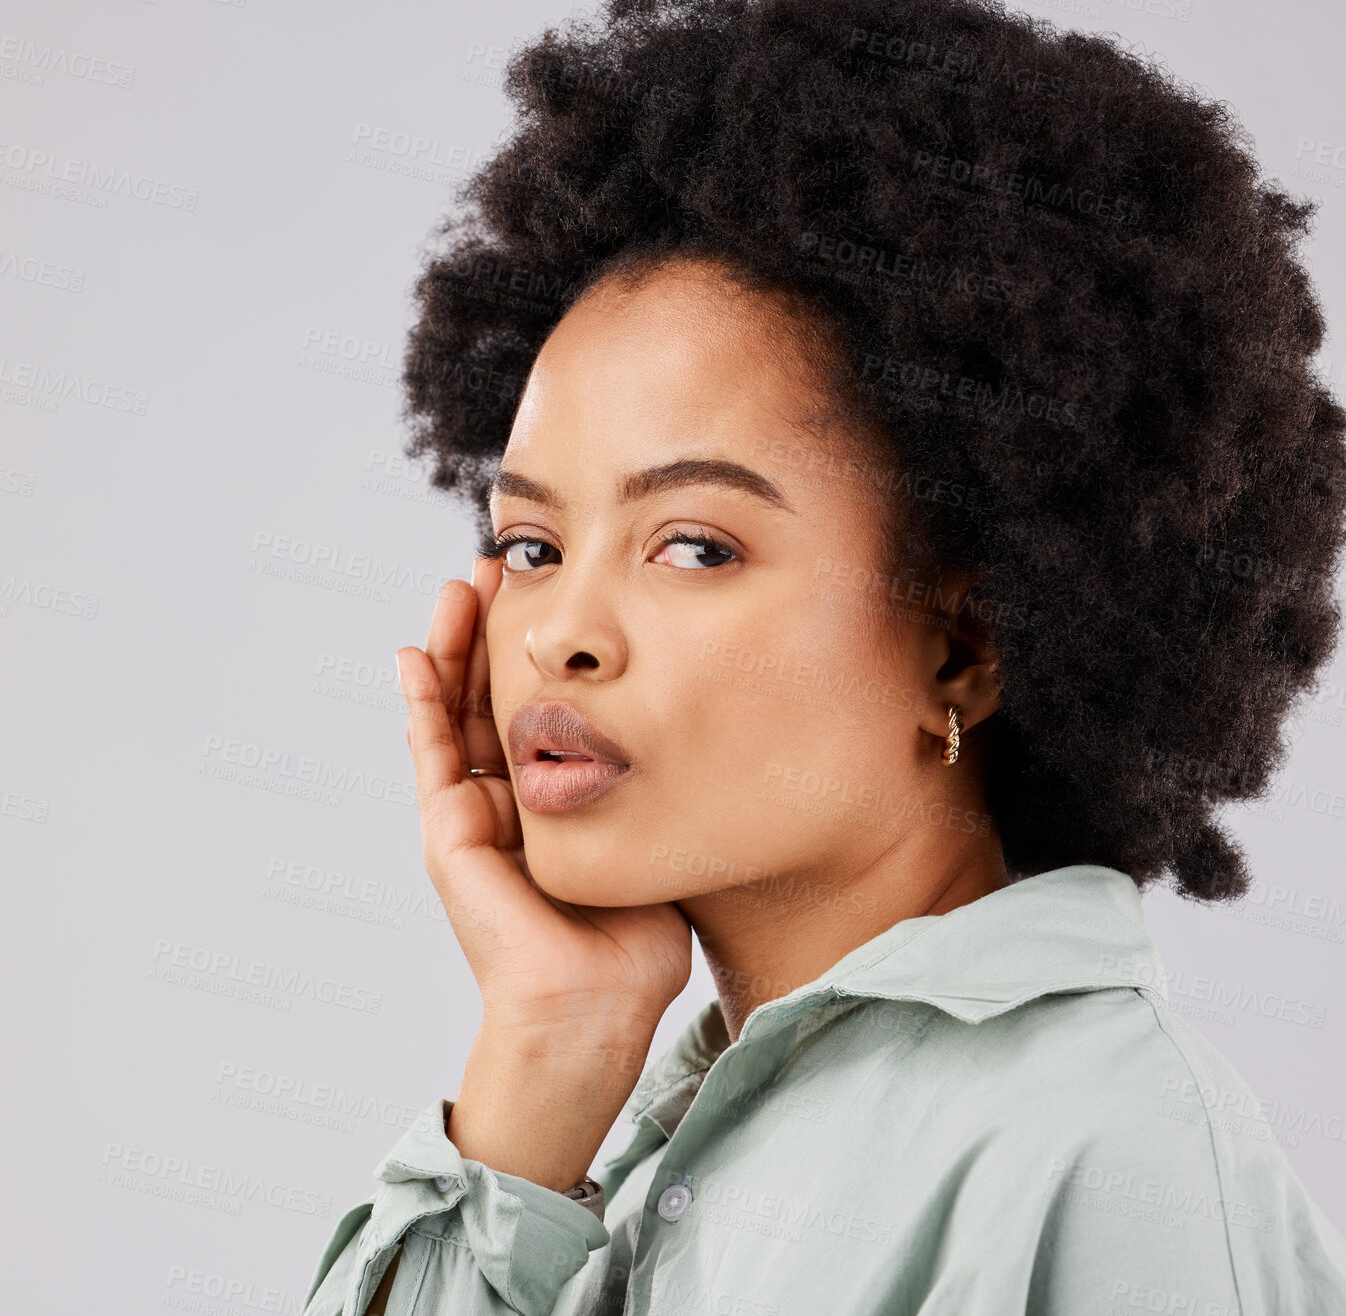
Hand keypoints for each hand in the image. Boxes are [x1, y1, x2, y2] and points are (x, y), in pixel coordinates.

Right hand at [396, 556, 692, 1040]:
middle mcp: (507, 805)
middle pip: (490, 699)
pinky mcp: (449, 838)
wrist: (595, 1009)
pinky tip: (415, 654)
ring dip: (451, 650)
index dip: (538, 654)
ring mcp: (473, 820)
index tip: (553, 592)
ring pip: (454, 716)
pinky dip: (421, 705)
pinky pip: (432, 757)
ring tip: (458, 587)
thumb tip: (698, 735)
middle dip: (492, 634)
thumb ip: (649, 793)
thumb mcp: (649, 840)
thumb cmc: (635, 943)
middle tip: (500, 567)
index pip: (537, 712)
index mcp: (554, 803)